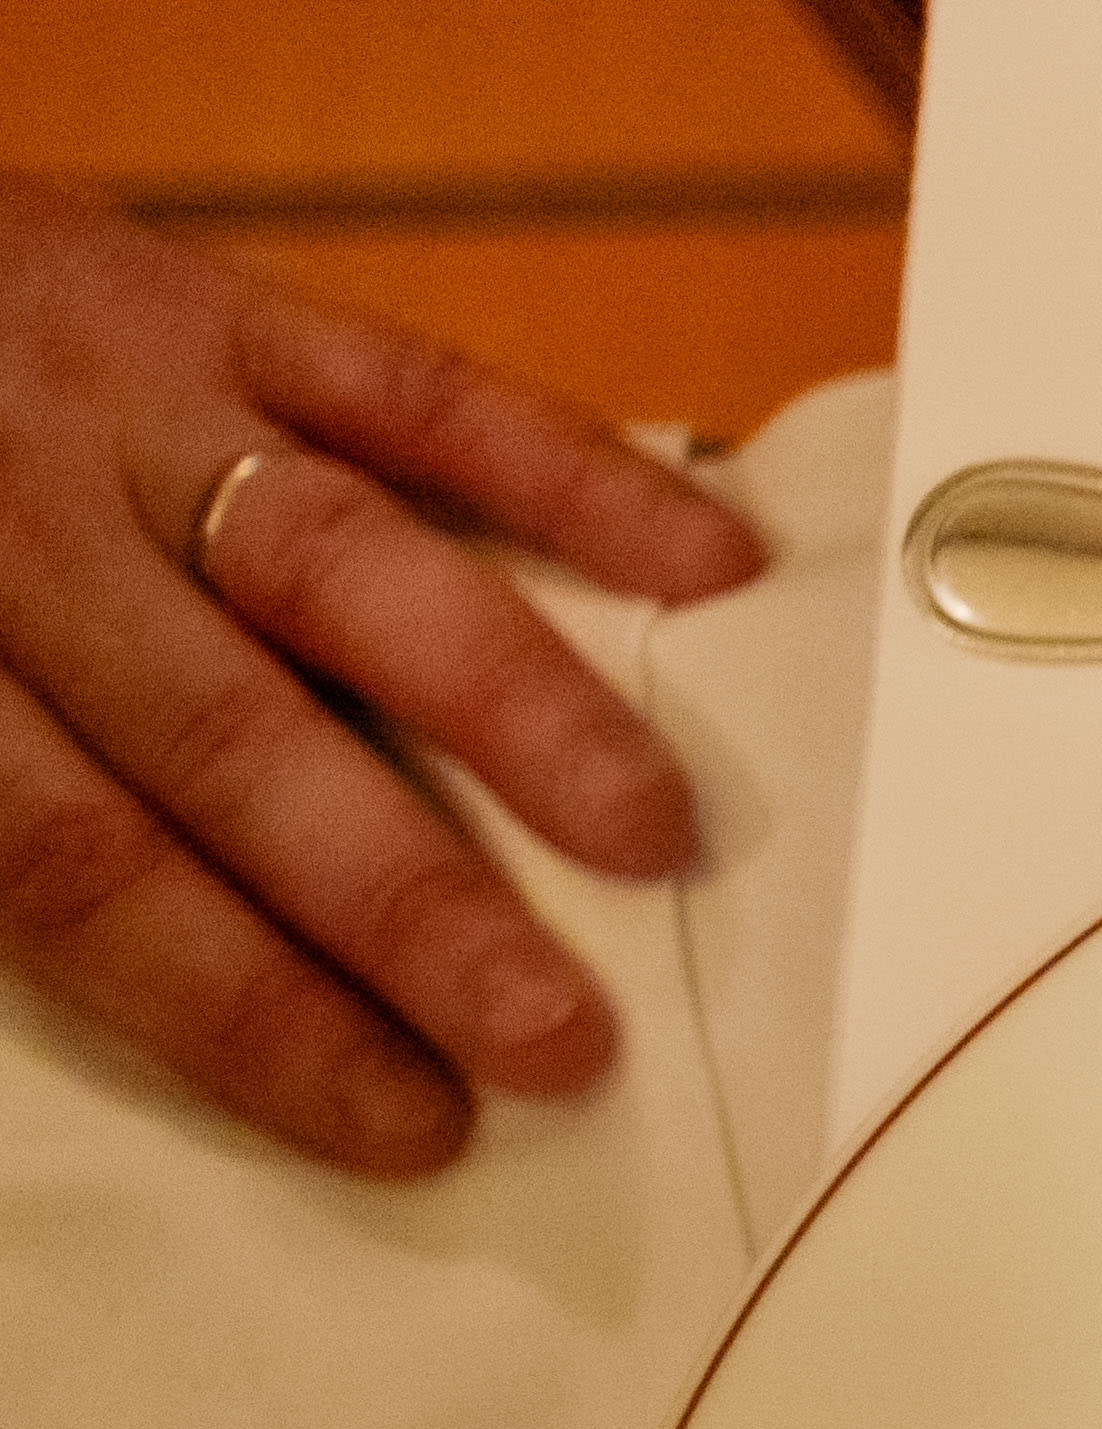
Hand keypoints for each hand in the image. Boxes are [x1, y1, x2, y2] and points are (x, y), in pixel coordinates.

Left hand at [0, 176, 766, 1173]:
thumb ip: (1, 810)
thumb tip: (211, 979)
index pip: (82, 865)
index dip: (246, 1003)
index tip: (410, 1125)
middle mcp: (17, 537)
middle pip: (223, 738)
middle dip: (403, 899)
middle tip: (557, 1033)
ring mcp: (131, 405)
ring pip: (331, 563)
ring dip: (511, 707)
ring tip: (651, 834)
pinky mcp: (222, 303)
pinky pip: (405, 382)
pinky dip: (566, 473)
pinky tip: (705, 563)